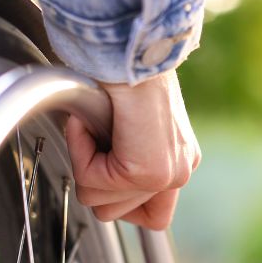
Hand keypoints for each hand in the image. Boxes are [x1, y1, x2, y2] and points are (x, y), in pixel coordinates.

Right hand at [65, 70, 200, 229]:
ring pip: (100, 204)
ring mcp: (168, 174)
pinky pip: (92, 183)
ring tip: (96, 126)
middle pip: (116, 213)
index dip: (114, 195)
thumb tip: (93, 183)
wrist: (127, 46)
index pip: (152, 217)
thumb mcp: (126, 124)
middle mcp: (180, 170)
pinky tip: (90, 122)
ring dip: (85, 163)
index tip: (103, 160)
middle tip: (97, 137)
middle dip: (94, 179)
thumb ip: (122, 157)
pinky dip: (81, 151)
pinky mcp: (148, 171)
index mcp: (179, 160)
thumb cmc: (119, 71)